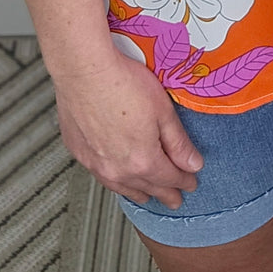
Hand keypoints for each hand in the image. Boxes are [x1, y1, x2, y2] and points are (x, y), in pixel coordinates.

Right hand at [53, 47, 203, 209]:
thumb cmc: (122, 83)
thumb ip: (178, 142)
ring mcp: (96, 163)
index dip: (184, 181)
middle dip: (165, 194)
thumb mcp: (163, 110)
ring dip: (139, 192)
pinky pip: (102, 176)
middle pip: (148, 188)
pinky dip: (115, 180)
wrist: (84, 71)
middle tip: (174, 199)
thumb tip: (193, 164)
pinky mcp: (80, 152)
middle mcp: (118, 170)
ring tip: (148, 195)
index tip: (191, 183)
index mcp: (143, 160)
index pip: (170, 179)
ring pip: (123, 188)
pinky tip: (117, 177)